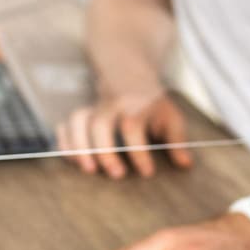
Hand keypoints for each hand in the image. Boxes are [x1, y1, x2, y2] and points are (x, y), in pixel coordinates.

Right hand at [54, 91, 194, 177]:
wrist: (128, 73)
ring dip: (79, 147)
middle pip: (100, 124)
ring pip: (78, 121)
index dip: (139, 152)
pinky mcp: (81, 113)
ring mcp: (93, 107)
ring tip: (89, 170)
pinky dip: (64, 142)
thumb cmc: (151, 102)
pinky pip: (65, 124)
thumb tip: (186, 164)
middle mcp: (111, 104)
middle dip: (105, 151)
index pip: (133, 126)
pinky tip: (72, 160)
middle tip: (117, 175)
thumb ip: (177, 140)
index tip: (146, 173)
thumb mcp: (170, 116)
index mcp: (136, 104)